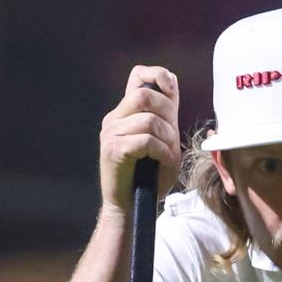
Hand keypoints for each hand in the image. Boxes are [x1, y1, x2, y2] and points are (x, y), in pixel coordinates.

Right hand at [99, 65, 181, 214]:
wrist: (131, 207)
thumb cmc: (150, 177)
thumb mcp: (165, 141)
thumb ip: (167, 116)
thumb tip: (171, 84)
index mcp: (126, 113)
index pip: (138, 76)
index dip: (158, 75)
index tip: (171, 92)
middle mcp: (114, 119)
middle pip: (144, 95)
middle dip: (167, 114)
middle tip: (170, 138)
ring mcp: (110, 133)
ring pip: (148, 120)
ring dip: (167, 138)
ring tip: (166, 155)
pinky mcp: (112, 150)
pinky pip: (145, 141)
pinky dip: (161, 152)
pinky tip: (161, 162)